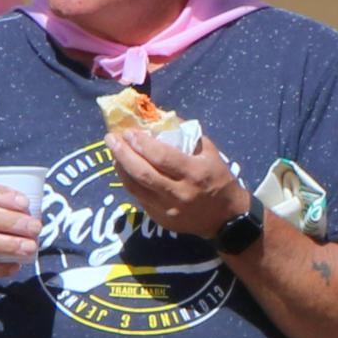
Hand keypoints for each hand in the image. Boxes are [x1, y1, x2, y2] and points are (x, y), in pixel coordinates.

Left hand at [106, 126, 242, 239]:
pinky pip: (139, 198)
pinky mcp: (161, 219)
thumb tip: (161, 118)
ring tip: (114, 153)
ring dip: (121, 167)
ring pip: (135, 187)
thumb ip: (187, 136)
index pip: (162, 157)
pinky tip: (124, 170)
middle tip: (111, 139)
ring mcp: (168, 208)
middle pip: (143, 172)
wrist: (226, 219)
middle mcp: (179, 192)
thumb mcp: (211, 154)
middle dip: (123, 153)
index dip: (142, 143)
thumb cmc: (219, 180)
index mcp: (194, 173)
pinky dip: (129, 181)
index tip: (128, 131)